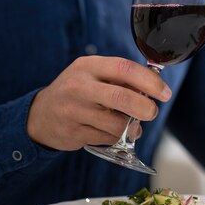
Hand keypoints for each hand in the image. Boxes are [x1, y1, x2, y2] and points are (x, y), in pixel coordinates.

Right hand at [27, 56, 171, 150]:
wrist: (39, 115)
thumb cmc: (77, 92)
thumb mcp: (94, 75)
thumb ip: (121, 79)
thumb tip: (155, 87)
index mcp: (88, 66)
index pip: (125, 69)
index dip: (149, 82)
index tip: (164, 93)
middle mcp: (78, 86)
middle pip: (122, 97)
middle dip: (145, 108)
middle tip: (152, 112)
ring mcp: (73, 111)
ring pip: (117, 124)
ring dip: (131, 128)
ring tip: (130, 125)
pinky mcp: (72, 133)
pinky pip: (107, 138)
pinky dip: (116, 138)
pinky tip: (109, 131)